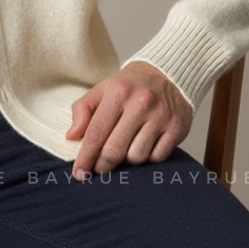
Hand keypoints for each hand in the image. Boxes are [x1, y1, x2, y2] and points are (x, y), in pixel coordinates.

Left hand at [65, 61, 191, 178]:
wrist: (167, 74)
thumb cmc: (128, 86)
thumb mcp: (101, 90)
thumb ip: (82, 110)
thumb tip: (71, 137)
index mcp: (118, 91)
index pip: (96, 132)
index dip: (85, 156)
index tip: (79, 173)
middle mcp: (141, 103)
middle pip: (115, 150)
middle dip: (103, 165)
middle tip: (98, 169)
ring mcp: (161, 116)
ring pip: (136, 157)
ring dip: (127, 160)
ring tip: (124, 149)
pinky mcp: (177, 127)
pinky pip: (157, 157)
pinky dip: (147, 158)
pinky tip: (143, 146)